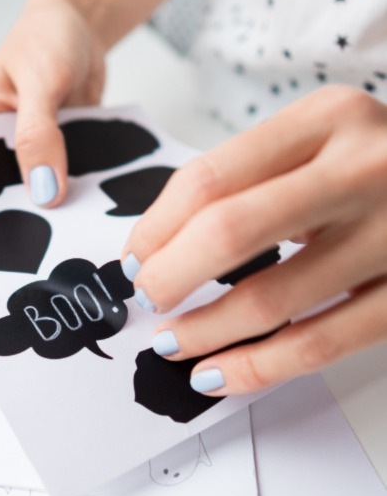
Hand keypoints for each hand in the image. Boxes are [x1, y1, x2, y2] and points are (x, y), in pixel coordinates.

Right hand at [0, 0, 106, 207]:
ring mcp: (27, 153)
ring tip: (79, 216)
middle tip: (53, 228)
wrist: (81, 26)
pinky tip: (97, 197)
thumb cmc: (45, 37)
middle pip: (4, 192)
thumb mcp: (41, 82)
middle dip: (28, 208)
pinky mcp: (57, 155)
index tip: (12, 226)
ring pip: (39, 190)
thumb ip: (38, 134)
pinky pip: (68, 180)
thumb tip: (43, 190)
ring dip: (59, 202)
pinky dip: (81, 187)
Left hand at [122, 86, 386, 394]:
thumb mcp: (317, 144)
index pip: (208, 179)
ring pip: (271, 299)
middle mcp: (363, 169)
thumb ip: (247, 181)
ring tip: (170, 343)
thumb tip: (154, 246)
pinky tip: (218, 375)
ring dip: (204, 331)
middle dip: (169, 277)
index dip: (155, 228)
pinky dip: (258, 368)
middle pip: (229, 231)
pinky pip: (320, 344)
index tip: (133, 258)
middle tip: (146, 298)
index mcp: (326, 120)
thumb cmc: (374, 166)